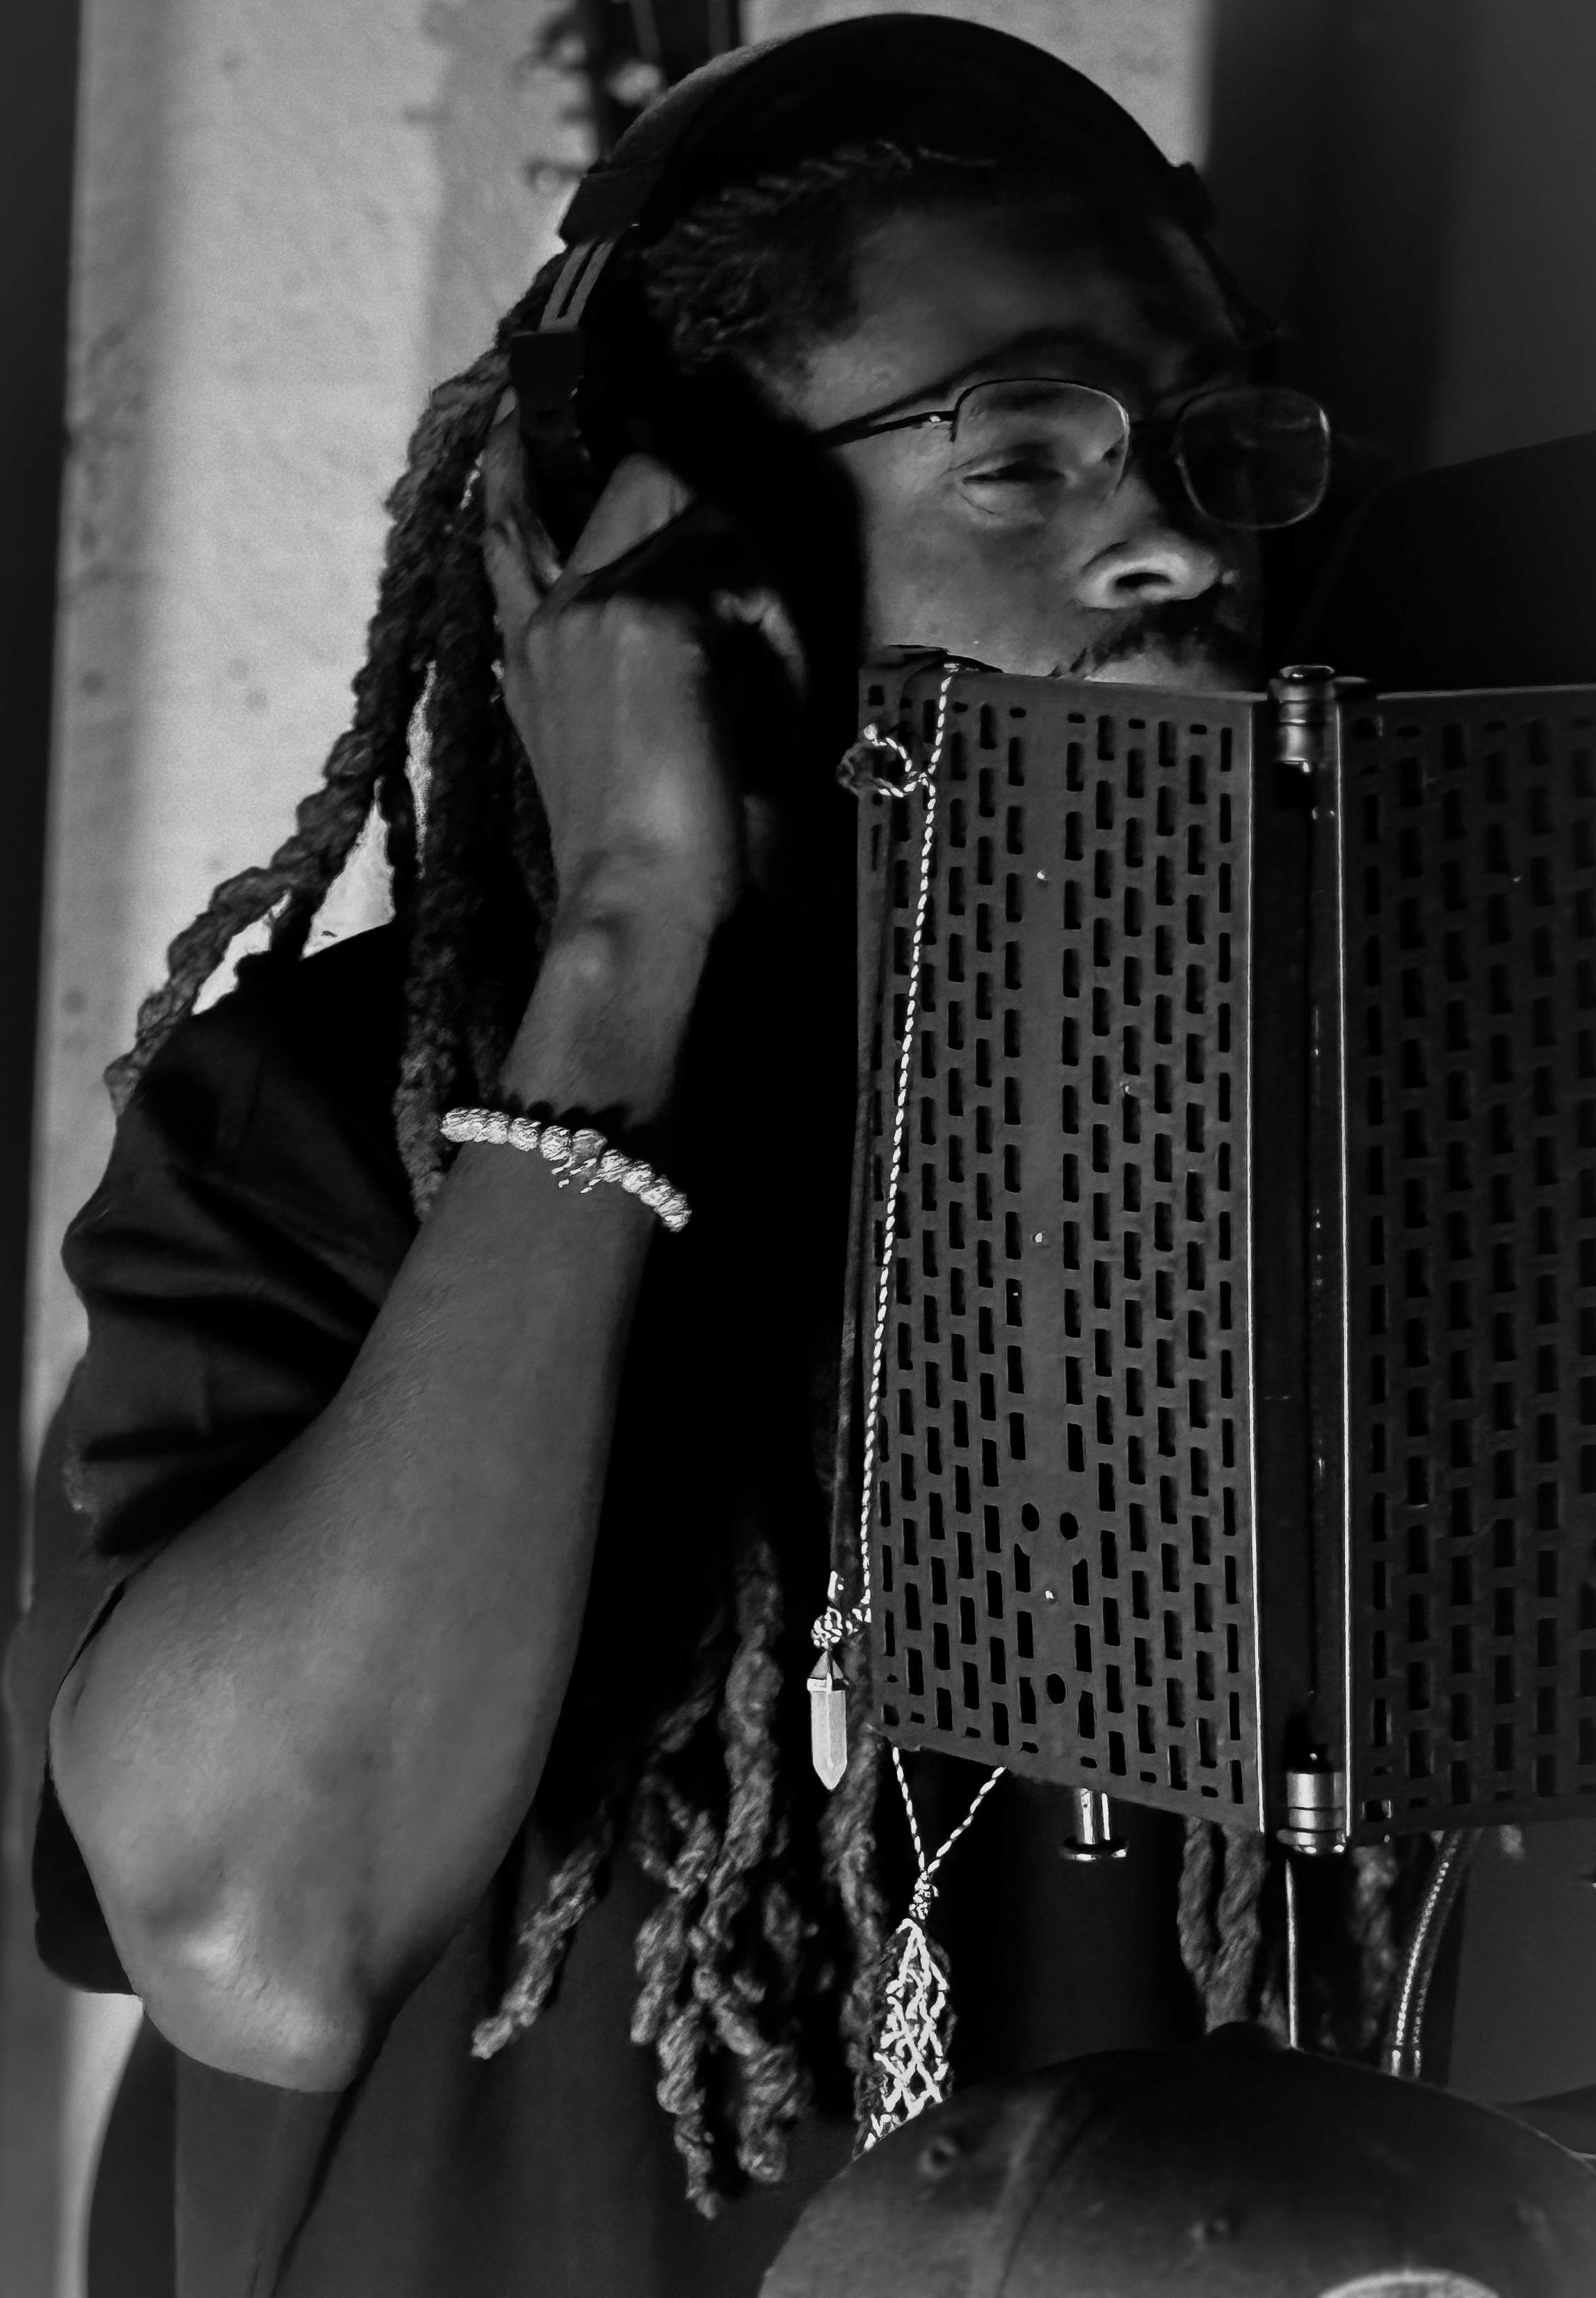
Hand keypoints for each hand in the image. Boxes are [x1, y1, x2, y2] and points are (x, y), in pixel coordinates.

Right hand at [481, 396, 803, 943]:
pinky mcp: (651, 618)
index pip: (512, 524)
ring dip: (762, 595)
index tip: (515, 403)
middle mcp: (551, 614)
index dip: (518, 459)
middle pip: (645, 477)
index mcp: (530, 651)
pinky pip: (751, 581)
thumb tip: (695, 596)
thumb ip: (616, 660)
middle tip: (759, 605)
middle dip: (720, 518)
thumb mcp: (613, 742)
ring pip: (712, 519)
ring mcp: (595, 605)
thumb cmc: (641, 855)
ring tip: (763, 694)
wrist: (637, 903)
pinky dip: (782, 644)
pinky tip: (768, 712)